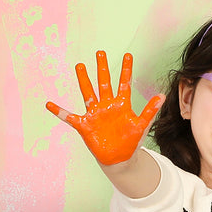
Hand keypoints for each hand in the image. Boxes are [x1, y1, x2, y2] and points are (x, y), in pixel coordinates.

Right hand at [46, 51, 162, 164]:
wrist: (120, 158)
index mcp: (121, 105)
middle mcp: (107, 106)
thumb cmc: (130, 141)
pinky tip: (49, 104)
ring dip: (84, 80)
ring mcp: (95, 114)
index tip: (128, 55)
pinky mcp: (85, 126)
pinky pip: (70, 118)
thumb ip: (150, 111)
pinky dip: (60, 112)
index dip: (126, 70)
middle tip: (100, 52)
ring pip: (88, 93)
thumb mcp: (141, 126)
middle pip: (104, 83)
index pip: (124, 84)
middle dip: (102, 68)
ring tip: (79, 66)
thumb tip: (161, 96)